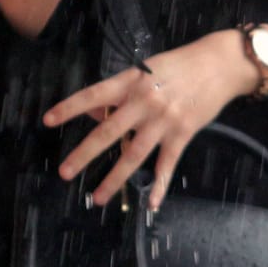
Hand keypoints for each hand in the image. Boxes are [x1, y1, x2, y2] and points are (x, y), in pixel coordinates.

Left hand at [43, 30, 259, 208]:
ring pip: (133, 154)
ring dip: (114, 178)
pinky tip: (152, 202)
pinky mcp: (182, 133)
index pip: (94, 95)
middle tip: (65, 172)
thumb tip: (95, 111)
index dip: (70, 107)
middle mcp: (144, 101)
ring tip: (98, 197)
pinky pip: (167, 164)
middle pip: (108, 131)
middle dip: (84, 154)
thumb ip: (122, 90)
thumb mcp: (147, 69)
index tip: (48, 120)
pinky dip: (159, 185)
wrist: (219, 64)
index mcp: (132, 81)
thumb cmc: (180, 64)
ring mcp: (163, 120)